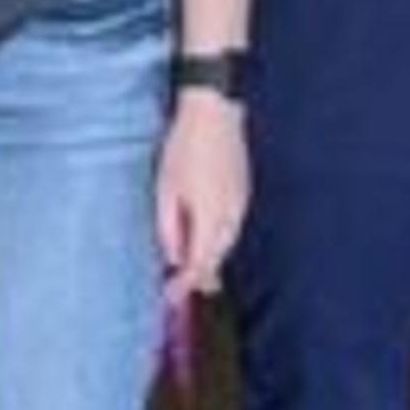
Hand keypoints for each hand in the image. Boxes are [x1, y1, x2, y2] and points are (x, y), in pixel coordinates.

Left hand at [154, 92, 247, 309]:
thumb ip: (168, 228)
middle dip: (199, 277)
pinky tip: (205, 240)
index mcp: (211, 218)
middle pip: (217, 259)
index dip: (185, 285)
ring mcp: (241, 204)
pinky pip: (231, 228)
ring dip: (209, 260)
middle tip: (177, 289)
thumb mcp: (165, 190)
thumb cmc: (184, 148)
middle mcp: (232, 217)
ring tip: (191, 272)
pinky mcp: (243, 193)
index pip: (200, 265)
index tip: (170, 296)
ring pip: (226, 244)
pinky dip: (217, 241)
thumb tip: (173, 258)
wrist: (214, 113)